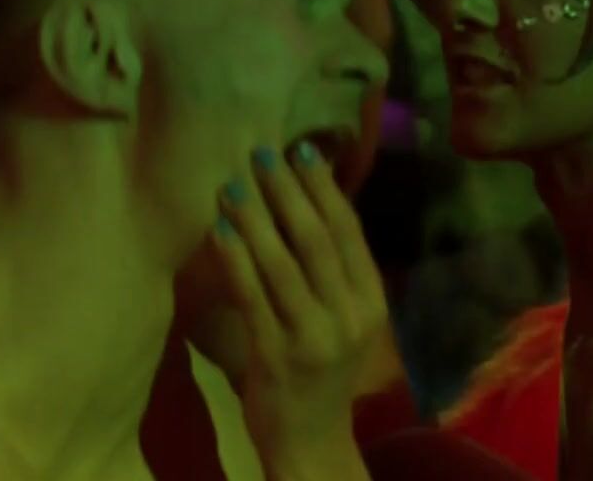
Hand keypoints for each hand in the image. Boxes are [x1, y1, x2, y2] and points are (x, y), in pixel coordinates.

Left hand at [208, 141, 386, 469]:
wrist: (312, 442)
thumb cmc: (321, 371)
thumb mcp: (341, 318)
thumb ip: (330, 270)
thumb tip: (302, 201)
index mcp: (371, 301)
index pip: (348, 232)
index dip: (324, 188)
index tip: (302, 149)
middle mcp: (350, 315)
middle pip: (316, 239)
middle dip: (287, 191)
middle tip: (261, 153)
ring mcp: (315, 336)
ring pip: (284, 263)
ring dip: (256, 217)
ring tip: (232, 184)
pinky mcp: (278, 356)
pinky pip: (254, 296)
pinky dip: (237, 258)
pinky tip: (221, 230)